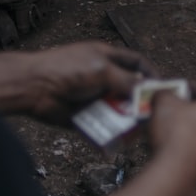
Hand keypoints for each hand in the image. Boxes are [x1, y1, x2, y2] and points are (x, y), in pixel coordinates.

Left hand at [0, 41, 156, 124]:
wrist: (34, 88)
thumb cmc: (66, 70)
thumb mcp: (102, 70)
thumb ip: (127, 80)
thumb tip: (146, 90)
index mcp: (107, 58)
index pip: (136, 63)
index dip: (150, 73)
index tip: (162, 88)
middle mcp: (102, 77)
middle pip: (130, 89)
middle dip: (140, 101)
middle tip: (151, 113)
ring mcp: (94, 97)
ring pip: (118, 109)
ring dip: (127, 118)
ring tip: (136, 128)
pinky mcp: (85, 115)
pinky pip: (103, 125)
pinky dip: (111, 132)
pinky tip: (119, 138)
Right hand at [148, 82, 195, 180]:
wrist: (176, 173)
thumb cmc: (175, 132)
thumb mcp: (163, 102)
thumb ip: (164, 93)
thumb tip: (162, 95)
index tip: (185, 89)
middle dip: (192, 108)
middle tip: (174, 107)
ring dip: (188, 127)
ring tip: (167, 126)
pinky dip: (186, 144)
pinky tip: (168, 145)